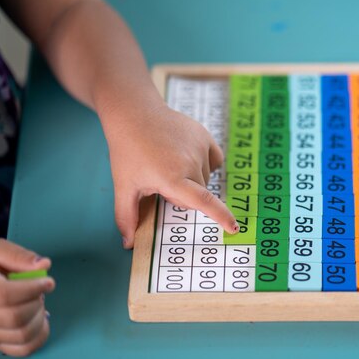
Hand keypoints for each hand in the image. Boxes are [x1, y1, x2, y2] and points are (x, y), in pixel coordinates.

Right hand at [0, 239, 54, 356]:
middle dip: (36, 302)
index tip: (48, 282)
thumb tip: (43, 265)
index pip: (5, 295)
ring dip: (39, 318)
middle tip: (38, 292)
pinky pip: (22, 349)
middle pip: (15, 318)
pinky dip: (39, 336)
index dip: (33, 289)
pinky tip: (39, 319)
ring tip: (36, 303)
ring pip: (22, 336)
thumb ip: (17, 255)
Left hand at [103, 103, 237, 248]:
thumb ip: (126, 216)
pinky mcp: (205, 136)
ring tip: (170, 163)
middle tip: (161, 180)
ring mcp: (199, 147)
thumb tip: (127, 244)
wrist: (135, 113)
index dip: (220, 216)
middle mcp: (190, 163)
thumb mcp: (124, 186)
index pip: (203, 202)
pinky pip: (214, 160)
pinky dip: (205, 163)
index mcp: (172, 178)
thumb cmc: (127, 152)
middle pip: (198, 193)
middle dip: (184, 194)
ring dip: (193, 178)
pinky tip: (187, 156)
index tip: (234, 228)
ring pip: (205, 177)